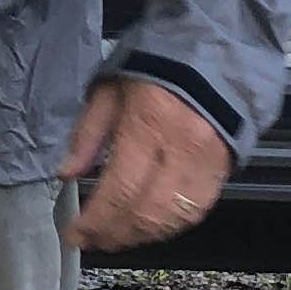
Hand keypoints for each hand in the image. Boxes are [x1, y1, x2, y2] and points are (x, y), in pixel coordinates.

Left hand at [58, 75, 230, 255]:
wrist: (217, 49)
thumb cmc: (158, 65)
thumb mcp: (110, 89)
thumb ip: (87, 134)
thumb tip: (67, 173)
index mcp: (149, 124)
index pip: (120, 190)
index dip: (96, 221)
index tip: (75, 234)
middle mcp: (182, 148)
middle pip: (146, 212)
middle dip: (114, 234)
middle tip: (92, 240)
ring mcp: (207, 162)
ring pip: (172, 219)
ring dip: (140, 236)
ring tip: (115, 237)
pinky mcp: (223, 169)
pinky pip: (195, 212)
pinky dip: (167, 227)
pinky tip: (147, 226)